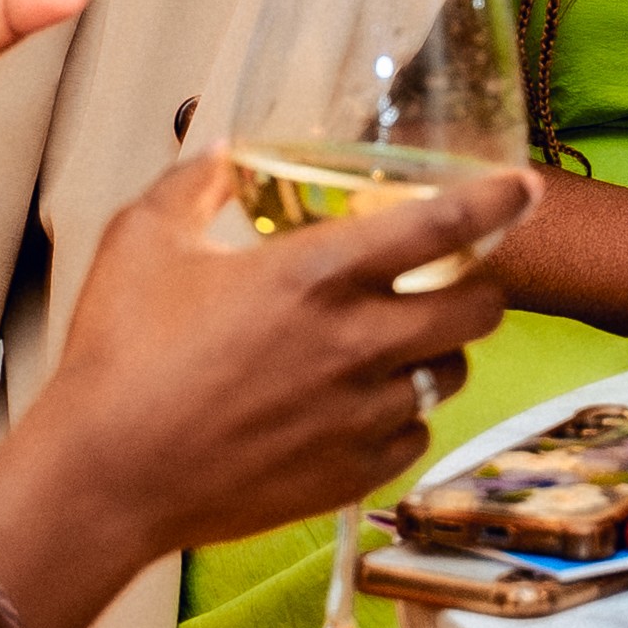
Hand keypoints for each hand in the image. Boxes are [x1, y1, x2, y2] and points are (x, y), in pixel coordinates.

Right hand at [17, 155, 537, 563]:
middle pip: (480, 307)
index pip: (444, 224)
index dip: (497, 201)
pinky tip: (362, 407)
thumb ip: (193, 183)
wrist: (104, 479)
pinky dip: (403, 417)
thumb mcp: (143, 241)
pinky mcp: (354, 472)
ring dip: (439, 352)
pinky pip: (416, 436)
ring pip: (453, 373)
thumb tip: (221, 149)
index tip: (523, 189)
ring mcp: (364, 414)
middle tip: (451, 281)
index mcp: (319, 273)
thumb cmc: (117, 357)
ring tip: (397, 345)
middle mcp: (359, 342)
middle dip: (478, 286)